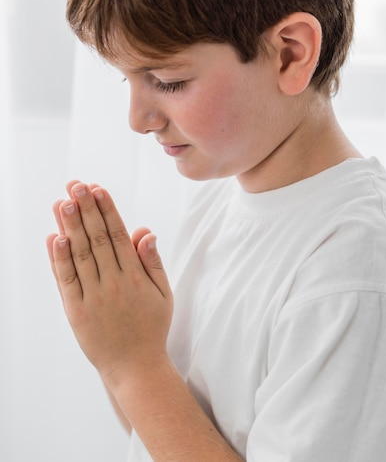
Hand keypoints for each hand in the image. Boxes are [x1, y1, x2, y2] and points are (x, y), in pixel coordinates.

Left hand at [46, 182, 172, 384]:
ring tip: (62, 202)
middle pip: (97, 239)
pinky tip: (55, 238)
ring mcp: (93, 297)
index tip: (98, 189)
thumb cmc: (151, 328)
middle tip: (76, 185)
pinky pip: (66, 281)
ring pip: (80, 255)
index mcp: (136, 276)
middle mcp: (113, 283)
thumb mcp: (163, 293)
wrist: (135, 368)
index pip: (118, 235)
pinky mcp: (76, 312)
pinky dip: (59, 259)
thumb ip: (153, 262)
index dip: (107, 210)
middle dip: (86, 209)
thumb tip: (145, 232)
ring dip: (70, 227)